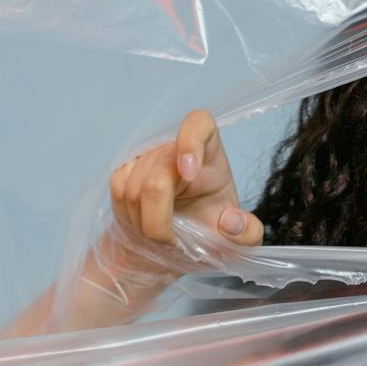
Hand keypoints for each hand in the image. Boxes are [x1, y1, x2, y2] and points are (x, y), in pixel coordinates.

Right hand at [107, 109, 262, 271]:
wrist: (179, 238)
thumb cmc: (213, 228)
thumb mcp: (239, 238)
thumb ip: (248, 233)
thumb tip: (230, 222)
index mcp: (210, 154)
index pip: (199, 124)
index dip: (190, 141)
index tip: (188, 172)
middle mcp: (175, 148)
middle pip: (157, 176)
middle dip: (158, 219)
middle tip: (171, 242)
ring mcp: (145, 157)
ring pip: (133, 189)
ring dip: (144, 223)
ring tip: (162, 236)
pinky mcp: (124, 170)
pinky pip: (118, 192)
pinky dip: (130, 218)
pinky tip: (144, 226)